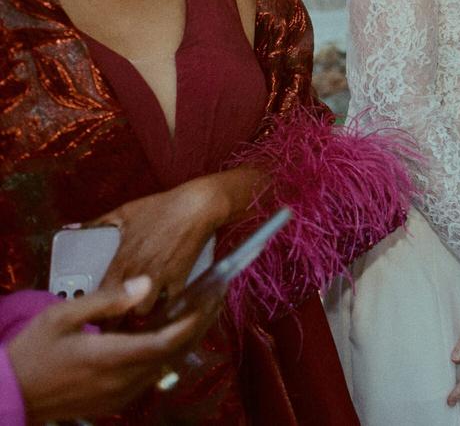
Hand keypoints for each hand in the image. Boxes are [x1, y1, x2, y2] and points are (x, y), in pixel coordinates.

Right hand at [10, 276, 214, 422]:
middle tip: (213, 300)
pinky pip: (149, 378)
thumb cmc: (31, 351)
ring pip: (164, 367)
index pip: (165, 343)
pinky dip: (165, 356)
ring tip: (198, 312)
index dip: (192, 322)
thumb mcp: (61, 317)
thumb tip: (145, 283)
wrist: (8, 393)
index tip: (209, 300)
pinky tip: (168, 336)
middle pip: (172, 355)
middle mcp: (119, 382)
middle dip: (197, 327)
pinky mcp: (112, 403)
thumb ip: (106, 301)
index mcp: (109, 358)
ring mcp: (117, 396)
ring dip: (184, 341)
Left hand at [96, 177, 236, 312]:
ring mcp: (160, 277)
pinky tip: (162, 311)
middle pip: (120, 310)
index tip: (91, 316)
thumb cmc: (161, 207)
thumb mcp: (125, 211)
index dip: (93, 309)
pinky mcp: (181, 278)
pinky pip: (170, 304)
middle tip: (113, 323)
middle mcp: (138, 272)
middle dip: (115, 319)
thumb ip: (96, 222)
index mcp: (122, 259)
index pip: (99, 294)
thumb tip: (71, 229)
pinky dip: (166, 310)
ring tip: (136, 316)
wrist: (197, 206)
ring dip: (139, 314)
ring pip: (143, 312)